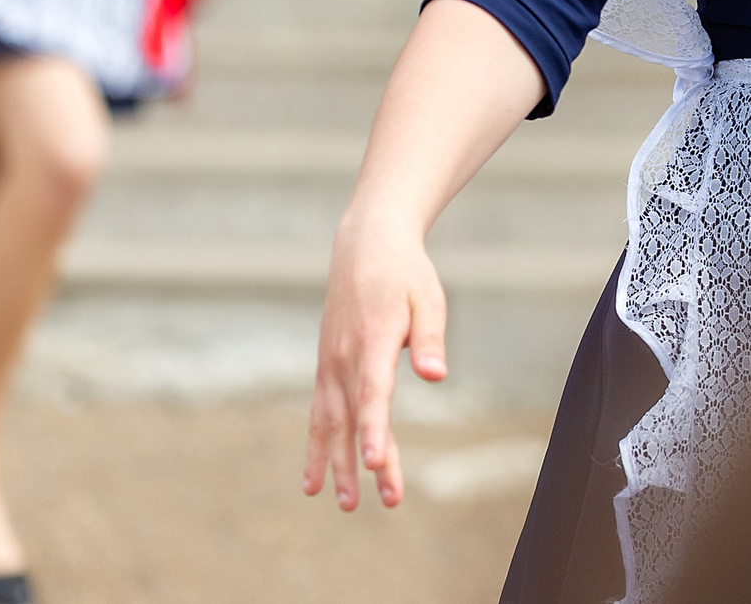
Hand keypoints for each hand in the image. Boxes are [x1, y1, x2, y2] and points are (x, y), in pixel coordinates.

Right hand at [304, 213, 447, 511]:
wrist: (364, 246)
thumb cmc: (405, 274)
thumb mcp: (429, 298)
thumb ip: (431, 338)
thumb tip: (436, 376)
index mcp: (375, 338)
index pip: (373, 392)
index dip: (373, 428)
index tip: (377, 462)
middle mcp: (345, 355)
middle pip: (353, 417)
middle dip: (364, 461)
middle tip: (383, 501)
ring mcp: (330, 363)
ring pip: (330, 422)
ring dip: (336, 464)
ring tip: (346, 504)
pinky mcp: (325, 367)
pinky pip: (318, 414)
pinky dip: (315, 447)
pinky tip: (313, 482)